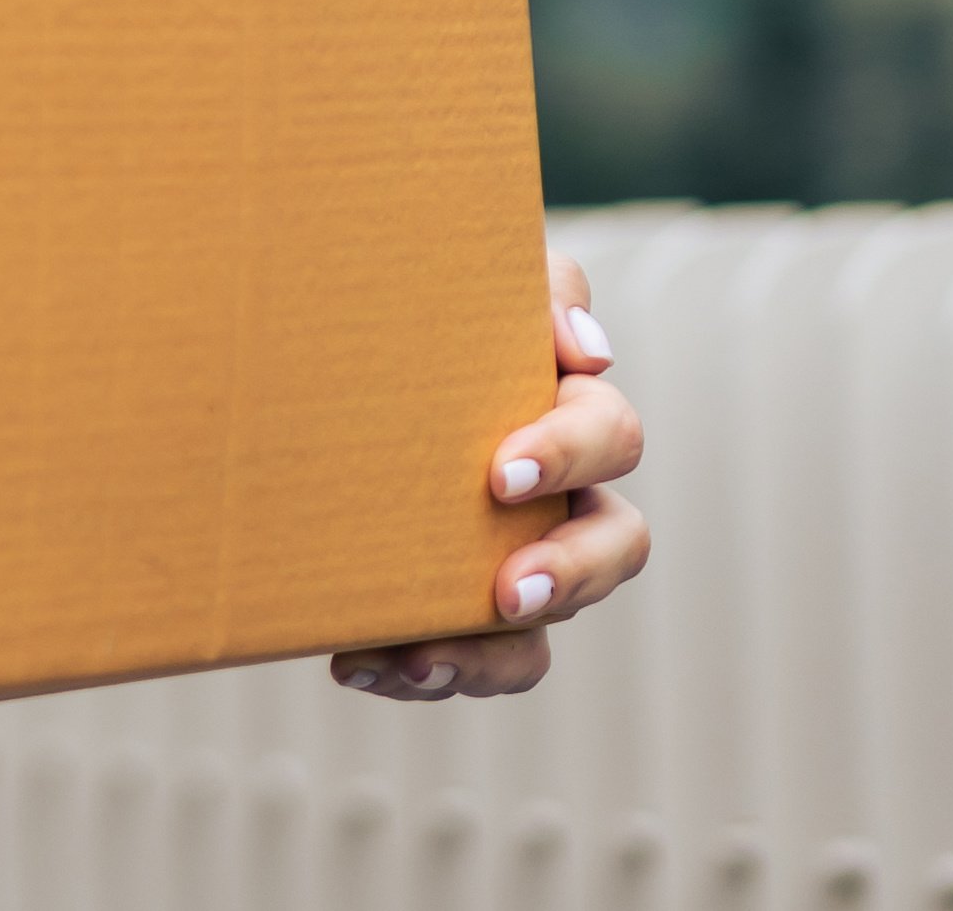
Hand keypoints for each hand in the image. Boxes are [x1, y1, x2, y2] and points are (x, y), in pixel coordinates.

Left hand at [333, 244, 647, 700]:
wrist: (332, 367)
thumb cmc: (414, 311)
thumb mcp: (466, 279)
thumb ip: (535, 289)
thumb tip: (585, 347)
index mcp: (566, 411)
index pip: (608, 433)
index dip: (567, 454)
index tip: (499, 476)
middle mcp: (563, 495)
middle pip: (620, 544)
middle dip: (572, 572)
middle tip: (510, 590)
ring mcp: (523, 562)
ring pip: (553, 628)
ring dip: (496, 651)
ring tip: (423, 658)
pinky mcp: (471, 617)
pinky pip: (484, 666)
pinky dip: (429, 672)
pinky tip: (352, 661)